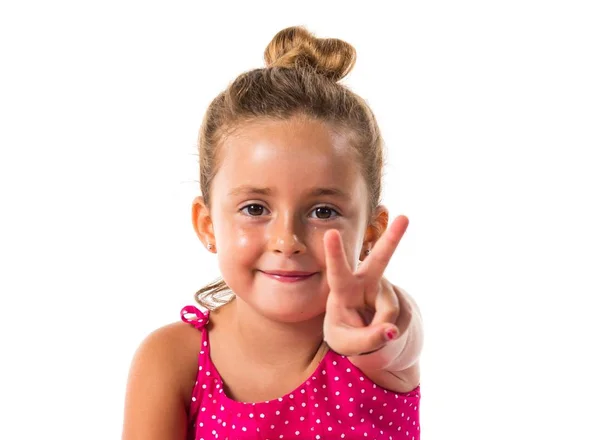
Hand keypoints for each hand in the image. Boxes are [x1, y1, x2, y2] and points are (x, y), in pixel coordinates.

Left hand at [323, 215, 408, 355]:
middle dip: (393, 238)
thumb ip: (365, 339)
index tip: (331, 232)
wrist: (364, 338)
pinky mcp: (400, 299)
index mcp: (342, 288)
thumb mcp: (345, 344)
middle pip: (380, 259)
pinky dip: (390, 333)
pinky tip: (382, 329)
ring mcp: (384, 288)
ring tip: (370, 332)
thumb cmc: (345, 334)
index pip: (337, 271)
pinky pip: (399, 321)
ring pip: (389, 310)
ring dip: (381, 329)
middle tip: (405, 218)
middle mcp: (365, 281)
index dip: (334, 253)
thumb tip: (391, 330)